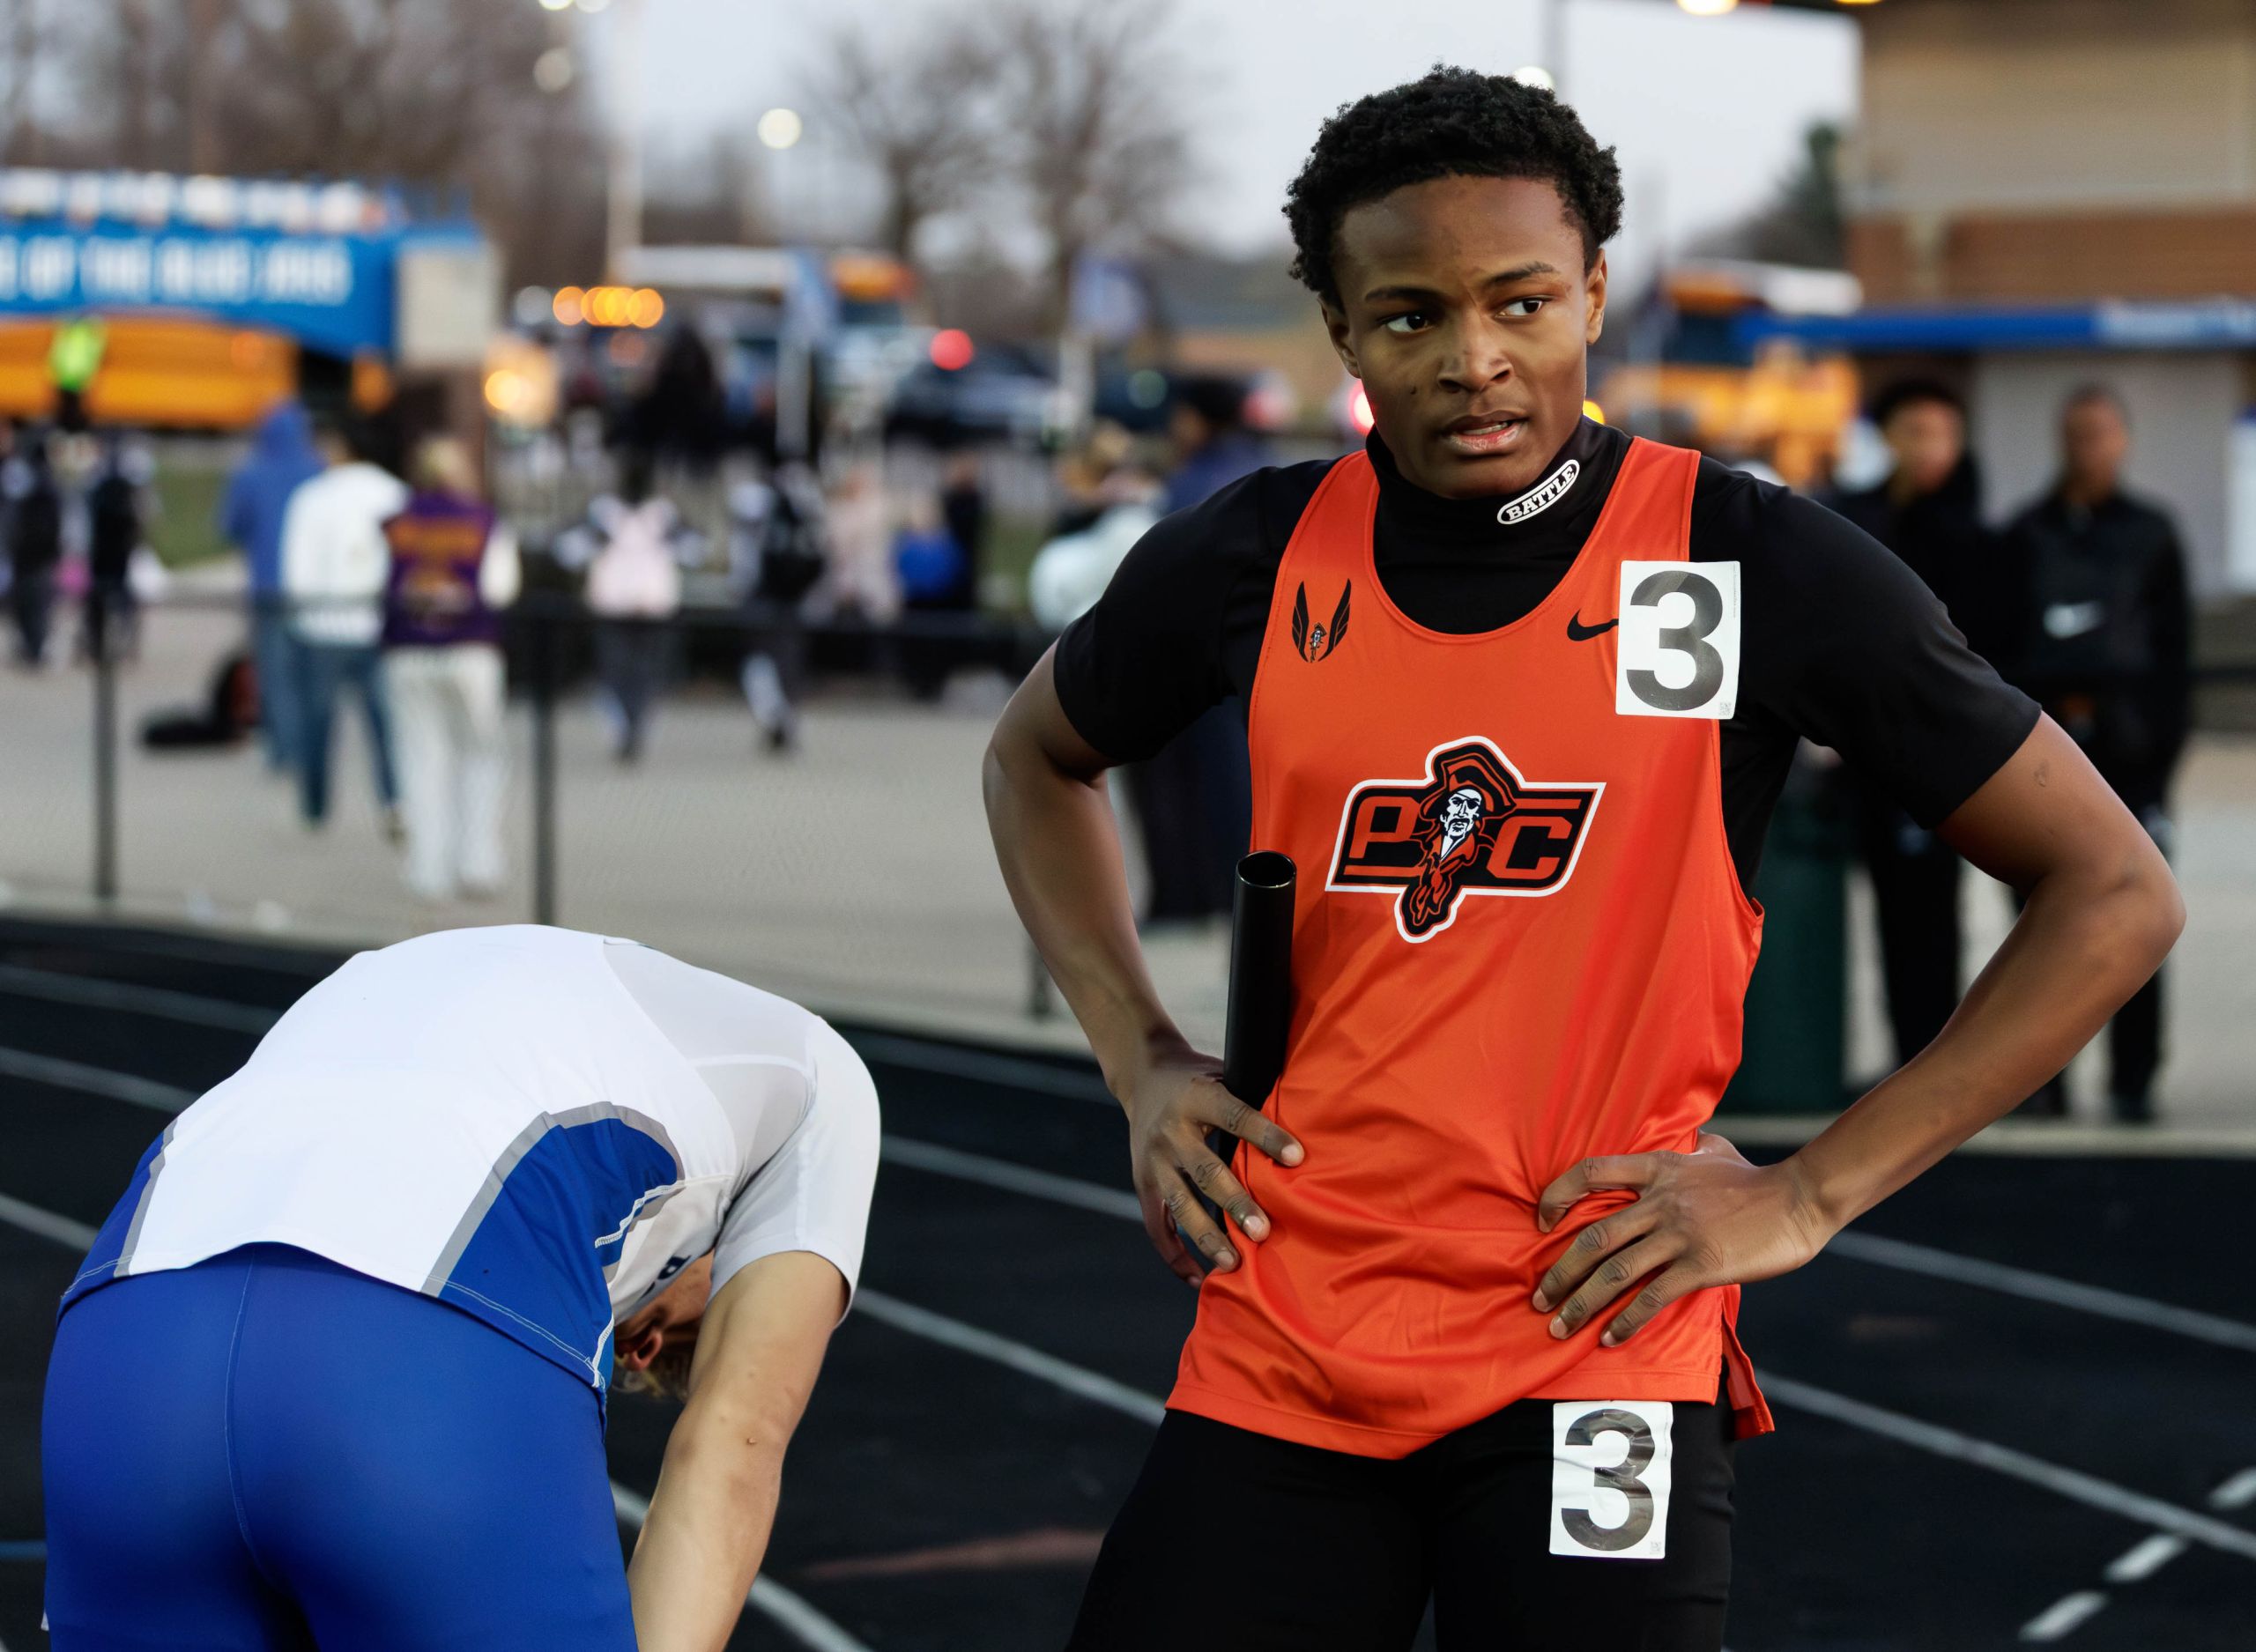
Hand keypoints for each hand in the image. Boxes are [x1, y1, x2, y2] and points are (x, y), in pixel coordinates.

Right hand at [1121, 1043, 1303, 1284]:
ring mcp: (1152, 1160)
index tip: (1296, 1157)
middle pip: (1205, 1171)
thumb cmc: (1201, 1079)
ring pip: (1180, 1204)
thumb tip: (1307, 1128)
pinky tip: (1198, 1277)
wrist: (1142, 1076)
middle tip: (1263, 1232)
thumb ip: (1253, 1098)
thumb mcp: (1224, 1073)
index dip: (1265, 1135)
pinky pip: (1156, 1226)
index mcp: (1196, 1096)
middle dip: (1235, 1203)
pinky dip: (1175, 1255)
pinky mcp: (1142, 1183)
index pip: (1234, 1115)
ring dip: (1206, 1236)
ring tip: (1233, 1263)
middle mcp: (1170, 1131)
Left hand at [1529, 1133, 1833, 1346]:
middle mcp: (1660, 1201)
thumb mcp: (1712, 1150)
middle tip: (1541, 1298)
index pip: (1590, 1172)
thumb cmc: (1754, 1178)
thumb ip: (1686, 1149)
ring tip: (1561, 1326)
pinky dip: (1626, 1321)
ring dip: (1582, 1304)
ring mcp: (1679, 1234)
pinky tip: (1611, 1337)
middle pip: (1593, 1238)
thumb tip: (1684, 1141)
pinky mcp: (1701, 1265)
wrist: (1799, 1199)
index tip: (1541, 1221)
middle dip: (1560, 1274)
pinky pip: (1652, 1296)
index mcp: (1657, 1168)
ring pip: (1615, 1273)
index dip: (1558, 1195)